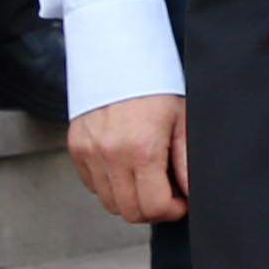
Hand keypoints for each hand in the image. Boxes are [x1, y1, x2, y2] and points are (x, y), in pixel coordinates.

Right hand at [66, 92, 187, 224]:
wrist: (118, 56)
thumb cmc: (155, 85)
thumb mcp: (182, 120)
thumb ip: (187, 162)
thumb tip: (191, 194)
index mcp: (141, 148)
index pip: (154, 207)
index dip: (173, 210)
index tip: (180, 200)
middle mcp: (110, 153)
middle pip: (130, 211)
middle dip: (152, 209)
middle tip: (165, 192)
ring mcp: (89, 152)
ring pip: (110, 202)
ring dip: (130, 198)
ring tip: (146, 177)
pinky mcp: (76, 148)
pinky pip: (93, 185)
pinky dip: (110, 184)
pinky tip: (125, 165)